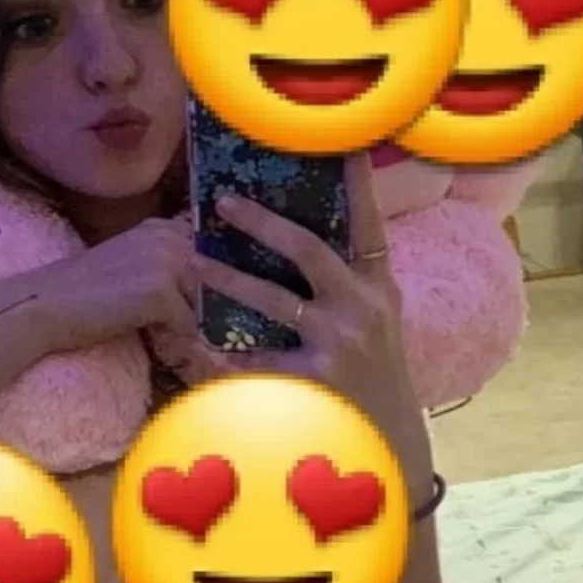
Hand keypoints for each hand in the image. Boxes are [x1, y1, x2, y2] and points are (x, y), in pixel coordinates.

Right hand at [3, 219, 218, 387]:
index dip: (200, 286)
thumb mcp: (131, 262)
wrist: (44, 305)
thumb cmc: (84, 292)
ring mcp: (166, 262)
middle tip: (158, 320)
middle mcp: (169, 237)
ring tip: (149, 324)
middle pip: (211, 285)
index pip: (209, 258)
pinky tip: (143, 332)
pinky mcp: (161, 293)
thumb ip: (166, 264)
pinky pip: (187, 326)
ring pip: (201, 306)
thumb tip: (206, 288)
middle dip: (193, 308)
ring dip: (181, 323)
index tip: (181, 301)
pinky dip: (170, 338)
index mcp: (162, 227)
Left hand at [193, 155, 432, 486]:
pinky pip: (258, 359)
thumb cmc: (375, 376)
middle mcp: (363, 308)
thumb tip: (298, 239)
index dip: (356, 182)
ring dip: (228, 279)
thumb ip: (347, 283)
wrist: (390, 442)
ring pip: (275, 300)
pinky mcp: (315, 379)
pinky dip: (226, 353)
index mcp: (378, 288)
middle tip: (222, 204)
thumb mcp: (376, 322)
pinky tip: (196, 342)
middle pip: (309, 250)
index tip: (342, 141)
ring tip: (192, 262)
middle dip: (263, 223)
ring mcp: (340, 344)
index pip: (367, 223)